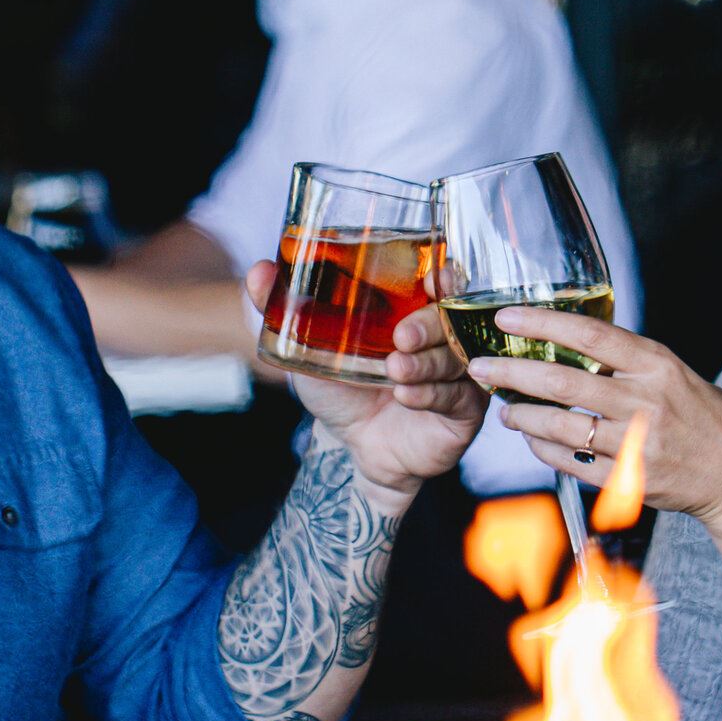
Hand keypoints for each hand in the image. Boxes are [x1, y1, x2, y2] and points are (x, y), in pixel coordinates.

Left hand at [248, 261, 486, 501]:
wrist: (353, 449)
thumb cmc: (341, 390)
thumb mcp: (309, 349)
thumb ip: (284, 310)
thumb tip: (257, 271)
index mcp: (415, 313)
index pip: (444, 285)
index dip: (446, 278)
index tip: (434, 279)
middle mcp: (442, 339)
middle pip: (452, 319)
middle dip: (428, 323)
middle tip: (400, 336)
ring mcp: (458, 374)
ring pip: (454, 358)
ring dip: (425, 363)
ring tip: (394, 371)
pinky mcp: (464, 411)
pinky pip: (456, 396)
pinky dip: (430, 394)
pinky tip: (406, 395)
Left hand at [460, 308, 721, 528]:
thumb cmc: (701, 415)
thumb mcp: (670, 373)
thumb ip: (624, 361)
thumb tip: (563, 341)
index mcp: (657, 366)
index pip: (590, 336)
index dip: (542, 324)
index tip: (506, 317)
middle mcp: (646, 402)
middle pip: (564, 383)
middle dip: (512, 373)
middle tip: (480, 367)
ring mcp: (636, 444)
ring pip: (562, 427)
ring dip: (523, 417)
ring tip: (506, 410)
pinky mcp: (628, 480)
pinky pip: (572, 463)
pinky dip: (546, 450)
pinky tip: (533, 440)